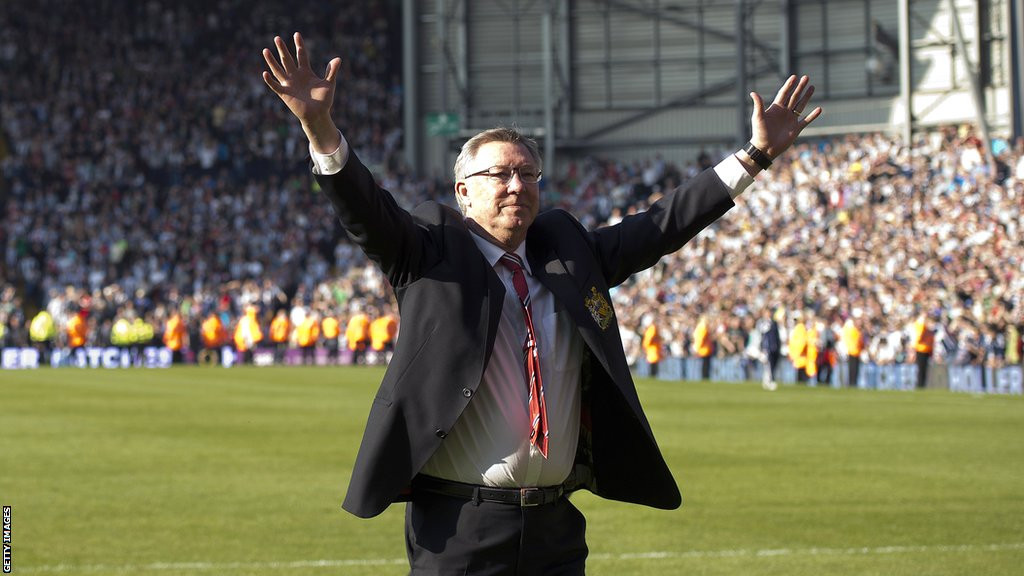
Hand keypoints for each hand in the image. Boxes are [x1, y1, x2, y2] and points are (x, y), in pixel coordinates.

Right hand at [262, 32, 341, 152]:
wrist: (318, 115)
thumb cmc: (324, 100)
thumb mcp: (329, 84)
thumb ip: (332, 71)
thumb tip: (338, 58)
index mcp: (306, 72)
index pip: (301, 55)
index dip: (299, 45)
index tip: (297, 34)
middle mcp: (296, 76)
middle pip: (287, 60)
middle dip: (282, 49)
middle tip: (277, 38)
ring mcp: (289, 84)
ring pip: (278, 70)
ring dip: (272, 61)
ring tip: (265, 50)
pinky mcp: (285, 94)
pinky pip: (276, 86)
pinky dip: (270, 80)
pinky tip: (265, 73)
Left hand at [749, 75, 822, 159]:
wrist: (765, 148)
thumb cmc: (759, 133)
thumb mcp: (758, 117)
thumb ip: (758, 104)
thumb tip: (753, 92)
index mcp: (775, 108)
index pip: (784, 93)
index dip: (789, 85)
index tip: (794, 76)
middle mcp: (784, 112)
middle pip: (794, 96)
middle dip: (800, 87)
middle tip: (806, 77)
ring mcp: (791, 120)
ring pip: (801, 105)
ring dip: (806, 97)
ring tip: (812, 87)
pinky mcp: (796, 129)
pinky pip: (806, 120)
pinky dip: (813, 116)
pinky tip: (819, 109)